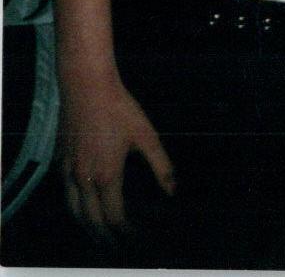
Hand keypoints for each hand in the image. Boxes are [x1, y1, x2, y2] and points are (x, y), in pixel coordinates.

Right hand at [57, 74, 175, 242]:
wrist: (86, 88)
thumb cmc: (120, 110)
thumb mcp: (147, 137)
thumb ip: (162, 166)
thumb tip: (173, 191)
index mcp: (106, 176)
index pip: (113, 215)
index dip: (125, 230)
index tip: (136, 237)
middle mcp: (83, 179)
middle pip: (90, 219)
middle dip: (104, 235)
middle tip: (117, 246)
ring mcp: (67, 172)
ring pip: (74, 210)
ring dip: (86, 225)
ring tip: (99, 234)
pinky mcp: (60, 162)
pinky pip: (65, 195)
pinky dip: (75, 208)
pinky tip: (83, 206)